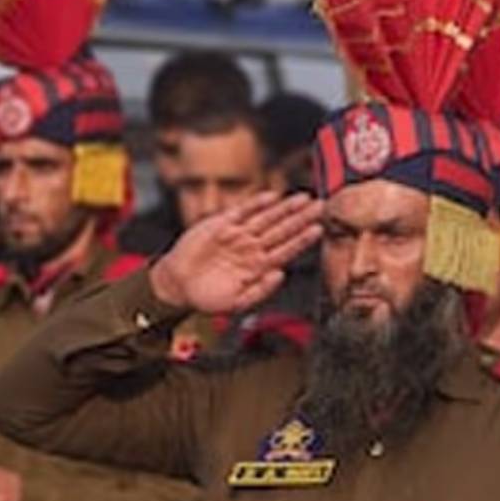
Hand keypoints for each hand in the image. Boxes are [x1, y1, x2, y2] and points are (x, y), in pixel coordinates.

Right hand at [150, 191, 322, 314]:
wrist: (178, 286)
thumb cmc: (208, 298)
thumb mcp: (236, 303)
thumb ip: (260, 291)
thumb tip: (281, 274)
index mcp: (259, 267)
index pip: (286, 250)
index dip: (302, 240)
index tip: (319, 229)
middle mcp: (252, 248)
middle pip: (282, 230)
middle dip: (301, 218)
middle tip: (321, 205)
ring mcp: (238, 235)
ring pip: (267, 218)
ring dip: (285, 208)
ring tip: (304, 198)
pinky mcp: (220, 225)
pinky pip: (242, 211)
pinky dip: (256, 203)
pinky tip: (273, 197)